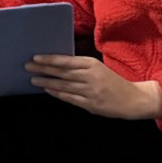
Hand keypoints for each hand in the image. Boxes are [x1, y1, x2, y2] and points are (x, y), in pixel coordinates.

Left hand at [27, 55, 161, 119]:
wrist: (133, 99)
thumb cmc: (112, 82)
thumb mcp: (98, 68)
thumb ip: (80, 67)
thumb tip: (56, 64)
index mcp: (92, 64)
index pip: (66, 61)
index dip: (50, 59)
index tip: (36, 58)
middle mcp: (91, 76)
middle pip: (62, 72)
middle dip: (43, 69)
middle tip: (28, 67)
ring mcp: (91, 91)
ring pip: (64, 85)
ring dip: (47, 82)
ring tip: (33, 80)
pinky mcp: (91, 104)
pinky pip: (70, 98)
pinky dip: (57, 94)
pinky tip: (48, 90)